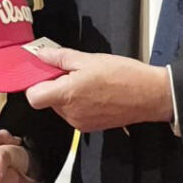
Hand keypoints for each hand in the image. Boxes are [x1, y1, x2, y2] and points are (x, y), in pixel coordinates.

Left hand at [25, 48, 173, 130]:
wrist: (149, 95)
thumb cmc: (122, 75)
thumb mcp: (89, 59)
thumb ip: (60, 58)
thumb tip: (41, 54)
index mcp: (67, 95)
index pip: (33, 97)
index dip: (36, 84)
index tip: (46, 73)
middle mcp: (70, 113)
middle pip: (47, 100)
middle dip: (55, 86)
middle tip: (73, 72)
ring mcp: (79, 123)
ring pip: (61, 107)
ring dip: (68, 95)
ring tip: (88, 82)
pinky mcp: (89, 128)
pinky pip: (74, 114)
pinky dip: (78, 103)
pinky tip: (95, 93)